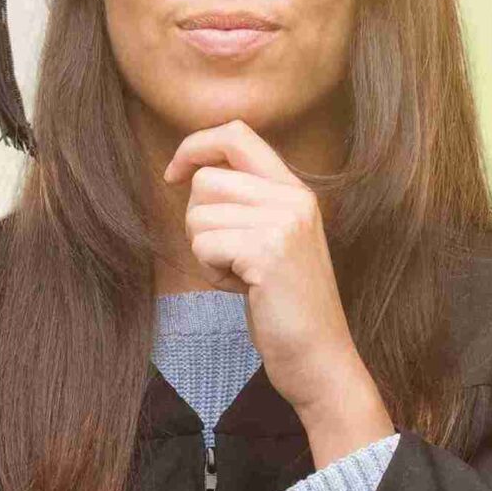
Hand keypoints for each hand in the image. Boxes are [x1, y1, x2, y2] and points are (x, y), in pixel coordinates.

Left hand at [160, 120, 391, 456]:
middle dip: (199, 221)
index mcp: (294, 190)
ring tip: (241, 275)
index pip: (236, 133)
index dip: (194, 147)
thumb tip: (192, 172)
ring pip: (198, 214)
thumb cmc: (282, 305)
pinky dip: (211, 271)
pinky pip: (203, 243)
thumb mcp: (270, 240)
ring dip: (205, 252)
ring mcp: (284, 221)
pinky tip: (242, 288)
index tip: (173, 175)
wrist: (318, 356)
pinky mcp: (268, 250)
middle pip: (206, 180)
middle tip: (230, 257)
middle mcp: (293, 197)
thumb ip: (245, 203)